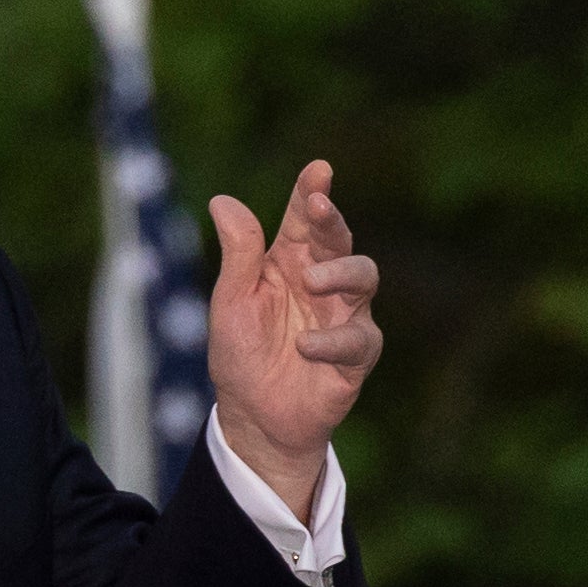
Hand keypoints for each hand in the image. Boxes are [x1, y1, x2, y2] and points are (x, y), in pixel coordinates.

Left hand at [207, 160, 381, 520]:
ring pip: (363, 277)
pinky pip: (358, 338)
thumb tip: (223, 200)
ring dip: (340, 272)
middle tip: (319, 207)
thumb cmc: (241, 354)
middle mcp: (320, 282)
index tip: (318, 170)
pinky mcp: (355, 354)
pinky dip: (332, 339)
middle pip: (338, 239)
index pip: (303, 220)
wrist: (253, 417)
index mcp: (287, 262)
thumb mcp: (230, 302)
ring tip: (311, 280)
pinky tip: (305, 345)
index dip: (311, 192)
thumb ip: (237, 255)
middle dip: (333, 218)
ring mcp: (342, 315)